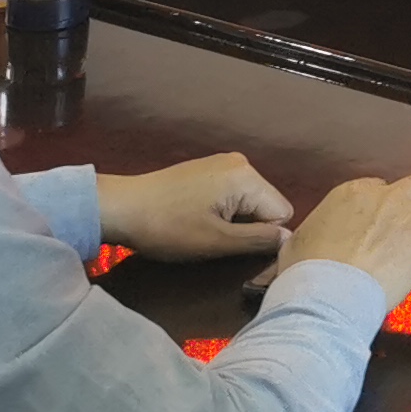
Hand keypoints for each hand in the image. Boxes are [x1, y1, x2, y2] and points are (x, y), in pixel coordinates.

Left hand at [98, 152, 293, 262]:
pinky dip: (222, 211)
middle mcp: (240, 162)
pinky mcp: (207, 169)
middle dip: (249, 228)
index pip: (282, 213)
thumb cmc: (168, 228)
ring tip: (204, 230)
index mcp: (247, 176)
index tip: (234, 249)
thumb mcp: (216, 241)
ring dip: (234, 221)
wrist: (121, 207)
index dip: (263, 238)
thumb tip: (289, 239)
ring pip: (249, 202)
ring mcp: (223, 163)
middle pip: (266, 205)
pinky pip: (232, 194)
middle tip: (217, 241)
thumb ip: (258, 241)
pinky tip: (197, 219)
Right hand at [278, 173, 410, 308]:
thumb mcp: (300, 238)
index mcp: (353, 192)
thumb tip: (319, 236)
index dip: (383, 207)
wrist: (327, 293)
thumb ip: (318, 228)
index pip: (380, 187)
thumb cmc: (307, 270)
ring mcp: (409, 216)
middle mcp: (385, 196)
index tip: (379, 226)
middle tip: (404, 229)